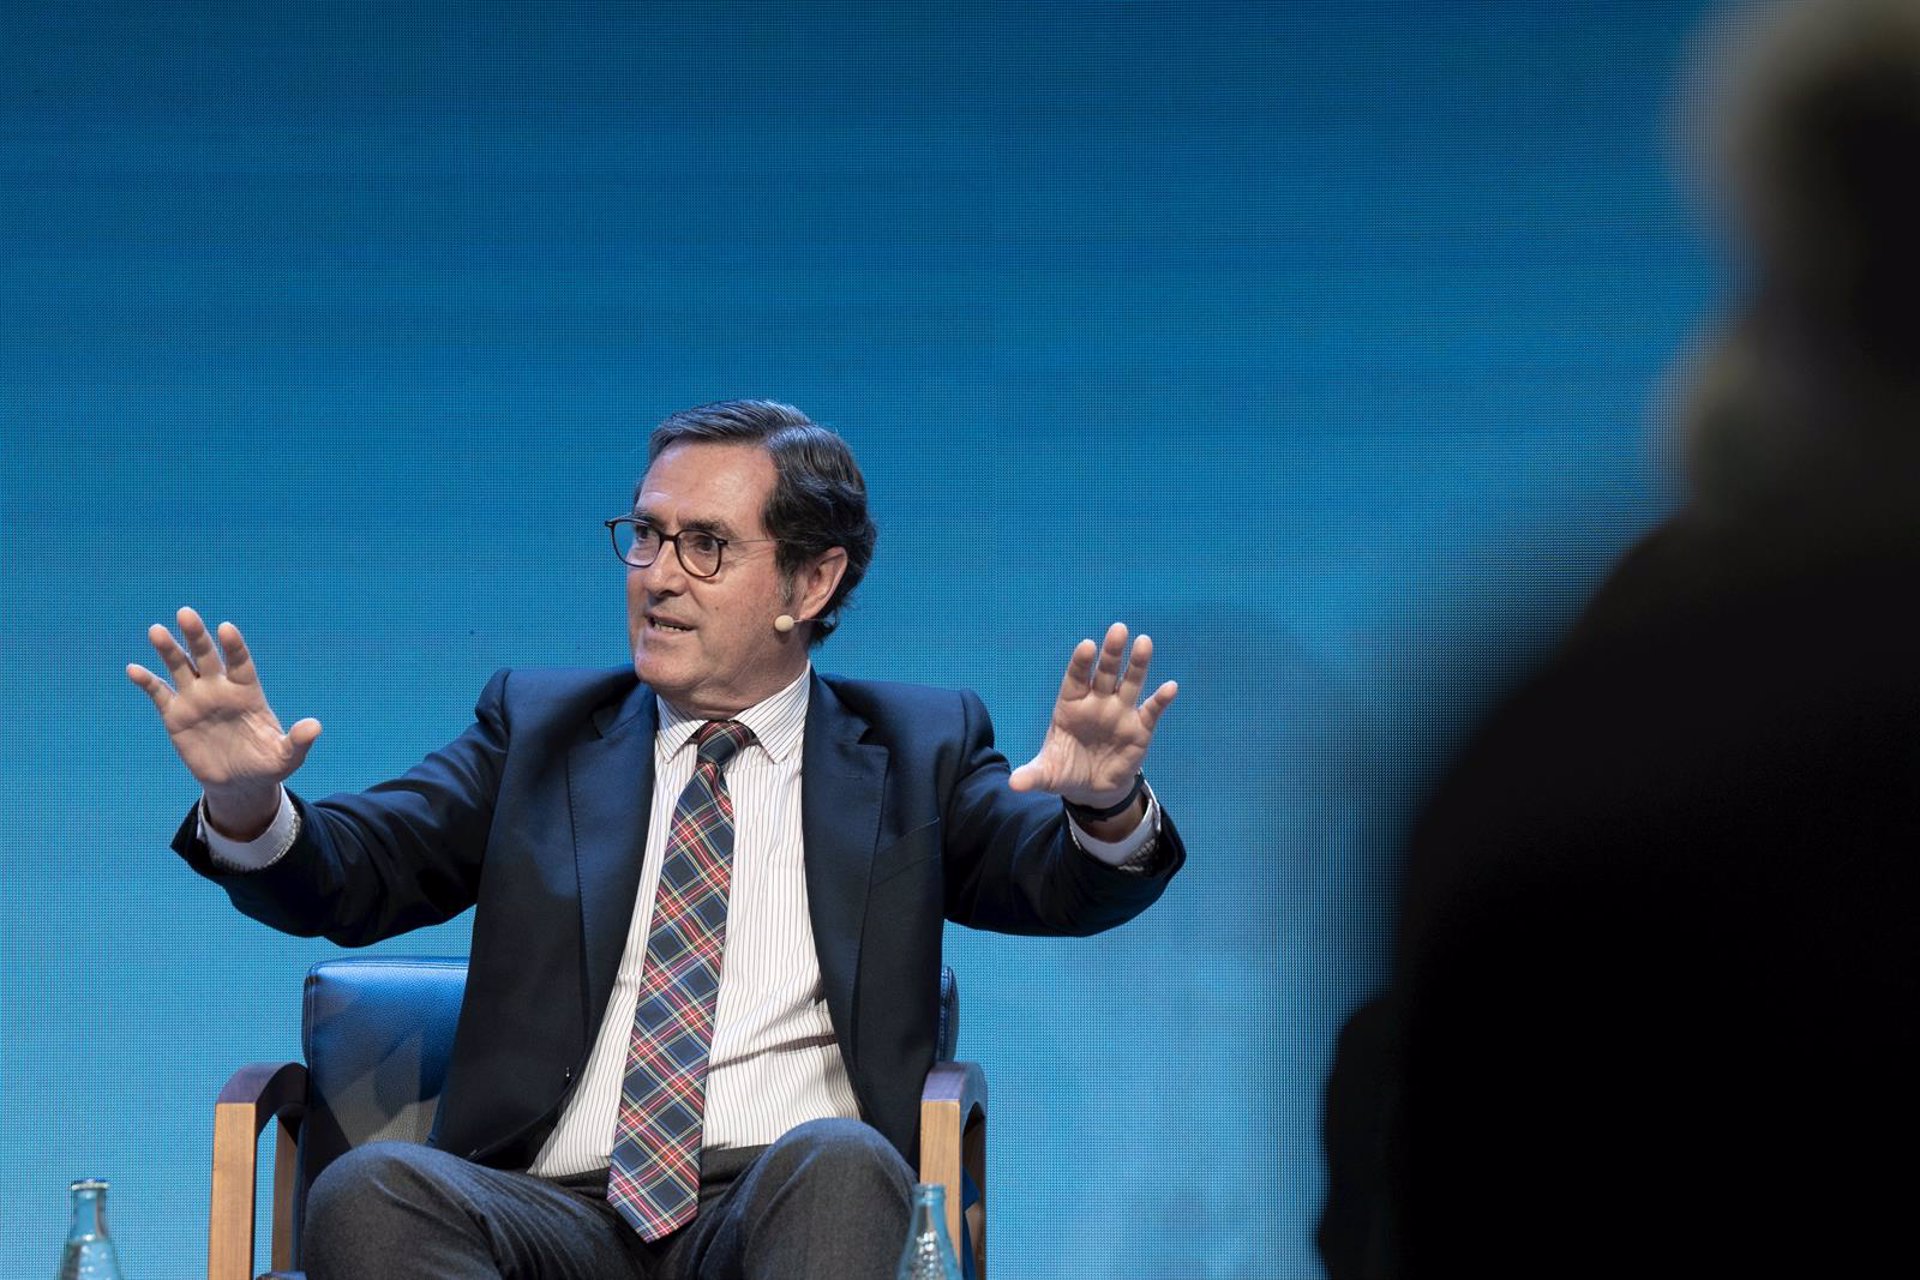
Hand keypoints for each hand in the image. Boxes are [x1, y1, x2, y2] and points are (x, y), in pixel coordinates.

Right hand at [126, 607, 319, 838]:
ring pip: (181, 668)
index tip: (226, 629)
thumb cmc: (267, 765)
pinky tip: (133, 669)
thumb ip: (299, 741)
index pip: (240, 663)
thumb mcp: (287, 757)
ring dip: (168, 650)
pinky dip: (147, 681)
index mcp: (247, 693)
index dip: (234, 646)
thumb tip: (315, 726)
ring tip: (156, 630)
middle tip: (186, 613)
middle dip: (196, 636)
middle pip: (207, 656)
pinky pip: (160, 693)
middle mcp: (220, 689)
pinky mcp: (176, 715)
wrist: (239, 783)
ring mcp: (197, 699)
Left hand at [1009, 622, 1177, 814]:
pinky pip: (1151, 710)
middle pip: (1104, 672)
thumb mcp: (1048, 775)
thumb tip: (1014, 784)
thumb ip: (1033, 775)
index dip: (1081, 663)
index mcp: (1071, 705)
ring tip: (1144, 642)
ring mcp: (1119, 712)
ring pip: (1129, 682)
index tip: (1087, 646)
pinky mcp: (1140, 728)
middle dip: (1111, 652)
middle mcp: (1096, 702)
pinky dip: (1160, 699)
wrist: (1093, 789)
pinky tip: (1170, 687)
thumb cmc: (1066, 771)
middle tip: (1118, 629)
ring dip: (1137, 664)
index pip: (1076, 678)